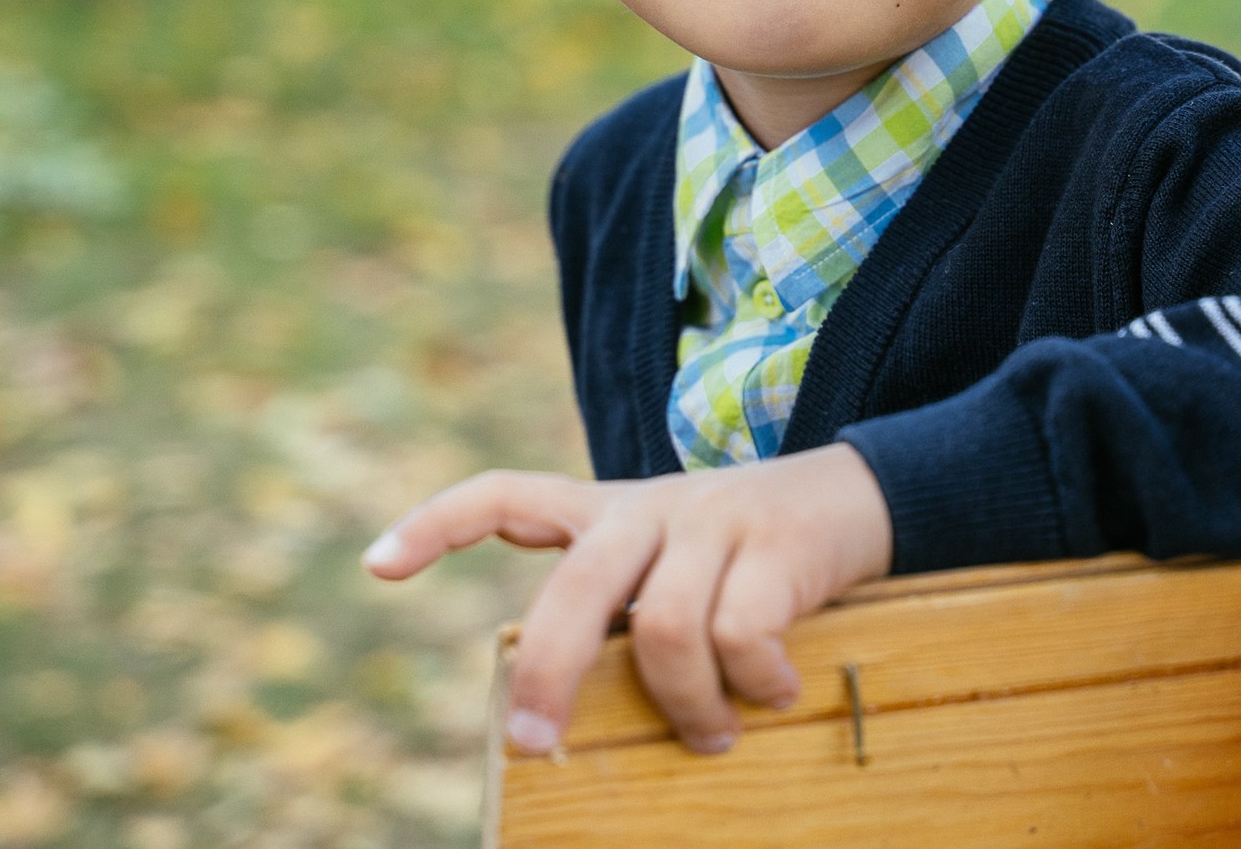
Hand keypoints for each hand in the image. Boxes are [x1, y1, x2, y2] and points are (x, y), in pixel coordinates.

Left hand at [360, 443, 893, 756]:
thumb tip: (573, 722)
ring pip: (664, 629)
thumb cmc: (750, 560)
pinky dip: (754, 684)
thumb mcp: (676, 568)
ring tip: (712, 734)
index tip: (377, 566)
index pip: (507, 492)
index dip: (438, 525)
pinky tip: (775, 692)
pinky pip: (740, 636)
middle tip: (539, 748)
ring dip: (684, 705)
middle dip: (549, 677)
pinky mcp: (776, 546)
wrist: (863, 498)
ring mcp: (714, 521)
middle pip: (574, 588)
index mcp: (610, 511)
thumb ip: (624, 617)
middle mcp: (651, 508)